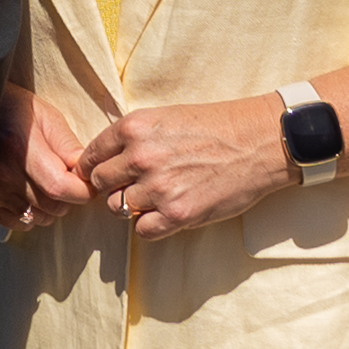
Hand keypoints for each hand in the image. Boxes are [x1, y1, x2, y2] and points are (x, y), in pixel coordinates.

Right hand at [0, 88, 92, 233]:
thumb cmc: (9, 109)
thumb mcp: (45, 115)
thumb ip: (68, 146)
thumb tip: (87, 173)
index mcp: (20, 148)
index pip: (61, 188)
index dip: (82, 191)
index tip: (87, 184)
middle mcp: (2, 173)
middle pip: (52, 206)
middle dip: (67, 197)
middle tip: (63, 178)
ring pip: (39, 217)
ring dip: (48, 206)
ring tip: (41, 182)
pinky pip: (19, 223)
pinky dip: (29, 213)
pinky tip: (26, 192)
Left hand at [75, 97, 299, 237]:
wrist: (257, 142)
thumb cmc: (214, 126)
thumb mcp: (164, 117)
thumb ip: (132, 137)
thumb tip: (105, 159)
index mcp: (133, 128)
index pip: (91, 156)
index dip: (94, 167)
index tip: (102, 173)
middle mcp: (140, 157)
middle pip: (101, 183)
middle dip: (112, 187)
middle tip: (130, 186)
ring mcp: (158, 187)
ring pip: (119, 208)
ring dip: (132, 206)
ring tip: (155, 197)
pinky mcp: (178, 214)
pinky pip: (143, 231)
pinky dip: (150, 226)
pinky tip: (166, 213)